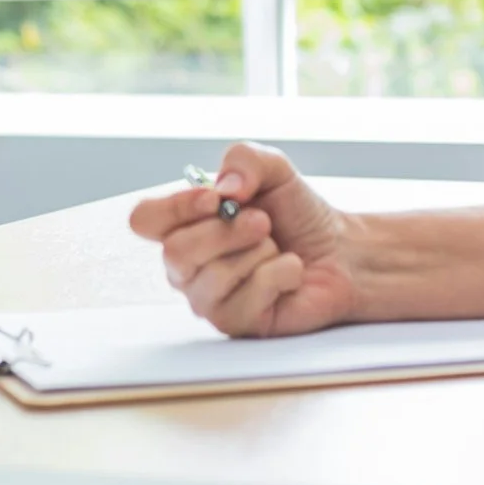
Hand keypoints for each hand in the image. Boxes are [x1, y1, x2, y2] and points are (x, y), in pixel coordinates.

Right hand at [126, 143, 360, 336]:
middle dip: (227, 232)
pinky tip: (290, 272)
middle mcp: (187, 266)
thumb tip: (226, 189)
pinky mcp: (237, 324)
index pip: (143, 220)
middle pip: (175, 253)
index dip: (175, 208)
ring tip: (276, 248)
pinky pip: (247, 299)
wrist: (340, 250)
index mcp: (184, 225)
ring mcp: (208, 299)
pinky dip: (279, 275)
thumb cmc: (298, 214)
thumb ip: (244, 160)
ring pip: (211, 278)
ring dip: (258, 253)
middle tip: (262, 222)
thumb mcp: (273, 170)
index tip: (217, 198)